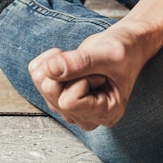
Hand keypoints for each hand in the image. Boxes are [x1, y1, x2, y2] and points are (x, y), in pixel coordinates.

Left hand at [28, 26, 147, 130]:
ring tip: (83, 65)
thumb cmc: (125, 51)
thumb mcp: (110, 54)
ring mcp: (69, 109)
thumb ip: (81, 62)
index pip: (68, 101)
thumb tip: (49, 69)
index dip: (80, 78)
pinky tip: (67, 59)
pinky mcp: (57, 96)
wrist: (124, 45)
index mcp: (105, 114)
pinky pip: (36, 74)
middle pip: (51, 93)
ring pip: (43, 84)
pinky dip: (48, 60)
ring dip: (60, 66)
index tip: (100, 73)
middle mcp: (86, 117)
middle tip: (91, 67)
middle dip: (69, 72)